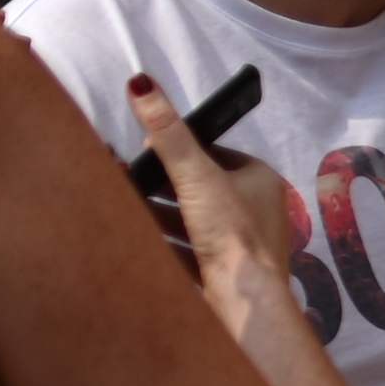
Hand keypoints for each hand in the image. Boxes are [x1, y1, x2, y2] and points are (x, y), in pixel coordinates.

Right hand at [122, 73, 302, 315]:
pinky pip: (189, 249)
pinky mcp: (226, 273)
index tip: (144, 150)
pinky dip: (164, 240)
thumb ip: (168, 133)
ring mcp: (243, 244)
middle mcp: (258, 211)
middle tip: (126, 176)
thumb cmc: (229, 232)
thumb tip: (140, 83)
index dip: (180, 150)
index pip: (216, 155)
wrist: (244, 302)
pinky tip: (136, 235)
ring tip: (123, 201)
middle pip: (201, 188)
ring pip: (193, 220)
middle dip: (164, 184)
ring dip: (159, 212)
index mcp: (261, 182)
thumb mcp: (195, 174)